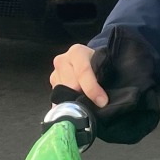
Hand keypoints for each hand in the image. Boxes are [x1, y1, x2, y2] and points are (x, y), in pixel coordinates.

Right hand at [47, 27, 159, 144]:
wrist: (90, 61)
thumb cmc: (101, 64)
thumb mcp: (104, 66)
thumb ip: (104, 77)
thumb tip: (106, 102)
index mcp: (77, 52)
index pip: (83, 71)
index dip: (92, 89)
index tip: (102, 102)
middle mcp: (63, 60)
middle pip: (71, 85)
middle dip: (83, 97)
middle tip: (94, 107)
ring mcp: (56, 72)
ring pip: (63, 93)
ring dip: (75, 100)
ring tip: (86, 105)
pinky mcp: (53, 84)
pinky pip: (58, 98)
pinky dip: (67, 104)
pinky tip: (75, 107)